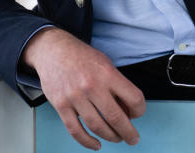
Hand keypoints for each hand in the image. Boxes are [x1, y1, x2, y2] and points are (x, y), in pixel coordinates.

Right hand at [22, 27, 145, 150]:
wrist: (54, 51)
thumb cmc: (83, 58)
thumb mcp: (106, 64)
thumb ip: (117, 85)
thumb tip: (128, 110)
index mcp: (108, 74)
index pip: (133, 98)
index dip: (140, 110)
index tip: (138, 114)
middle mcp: (92, 86)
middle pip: (115, 117)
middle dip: (128, 132)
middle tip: (133, 138)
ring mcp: (75, 97)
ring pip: (97, 126)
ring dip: (110, 137)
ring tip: (117, 138)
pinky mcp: (61, 106)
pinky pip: (75, 130)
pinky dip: (87, 141)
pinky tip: (96, 144)